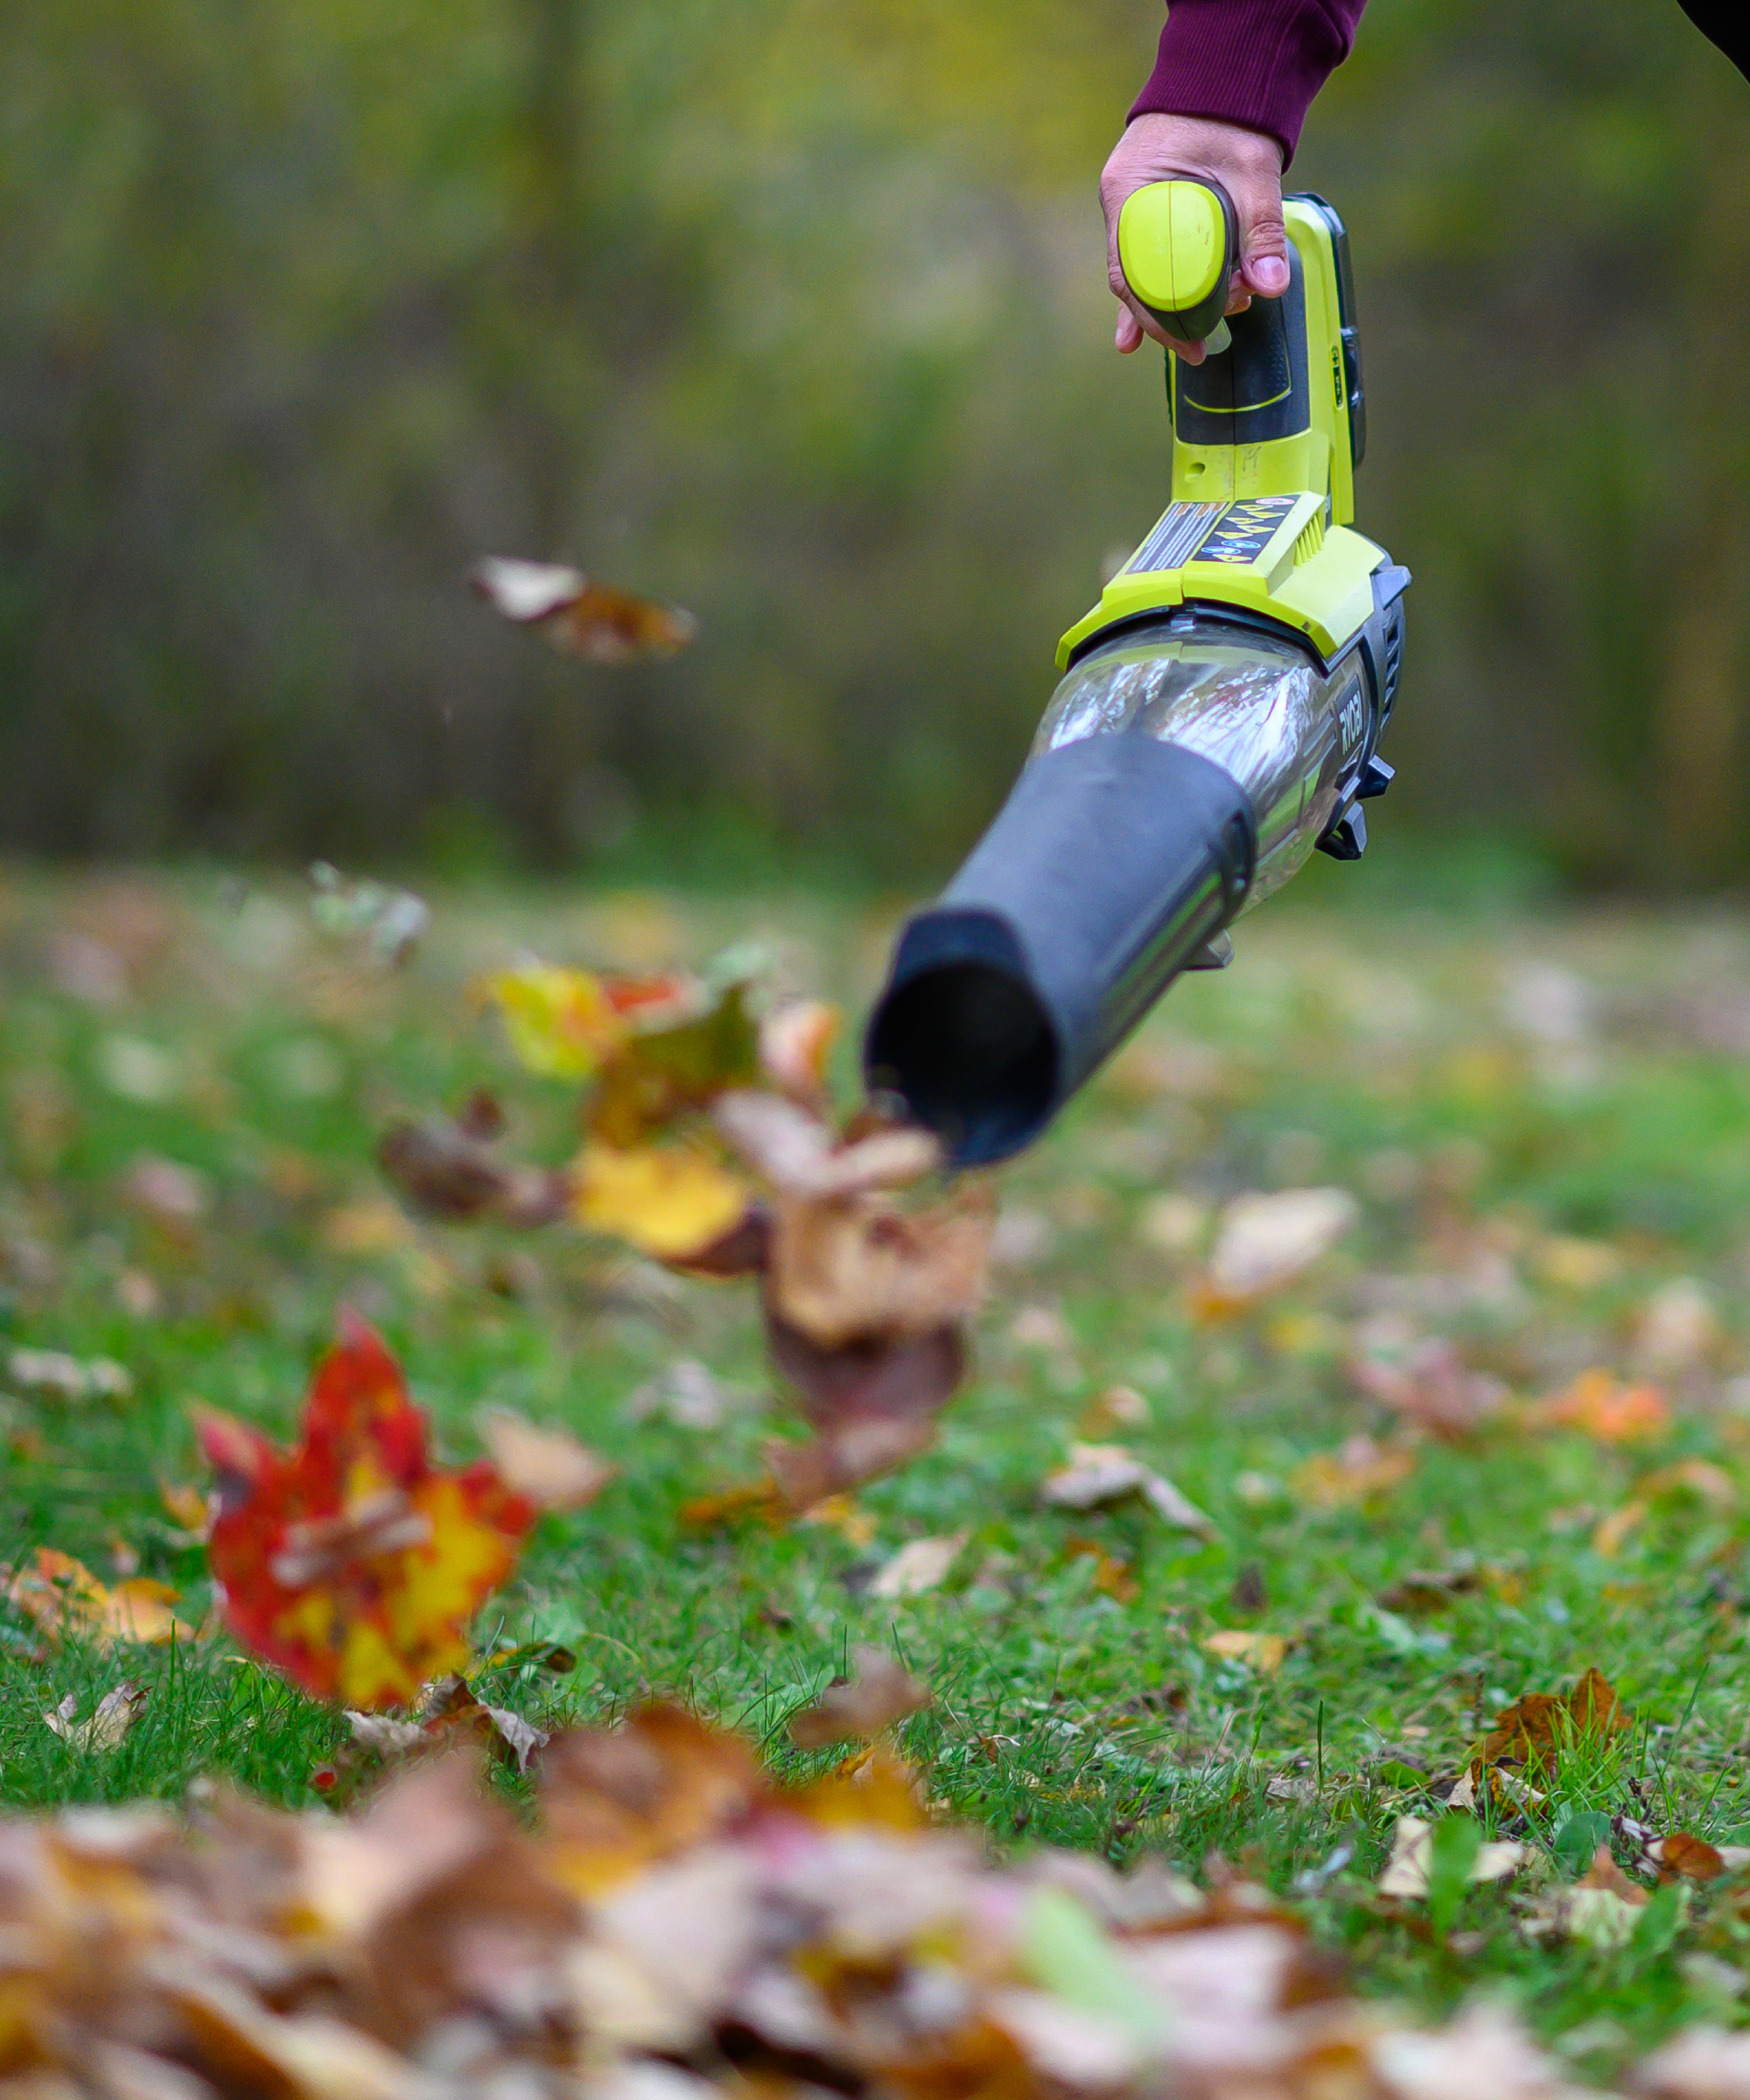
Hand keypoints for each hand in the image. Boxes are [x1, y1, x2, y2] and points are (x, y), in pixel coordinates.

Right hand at [1100, 113, 1288, 363]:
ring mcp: (1131, 209)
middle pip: (1133, 280)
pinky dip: (1152, 295)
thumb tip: (1272, 286)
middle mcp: (1122, 204)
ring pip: (1140, 274)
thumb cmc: (1230, 117)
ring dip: (1165, 311)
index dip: (1157, 317)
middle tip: (1200, 349)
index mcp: (1132, 190)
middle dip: (1166, 321)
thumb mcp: (1252, 171)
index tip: (1189, 342)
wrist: (1221, 79)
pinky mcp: (1147, 212)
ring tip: (1189, 345)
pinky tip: (1139, 336)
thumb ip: (1262, 228)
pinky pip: (1145, 260)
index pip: (1133, 271)